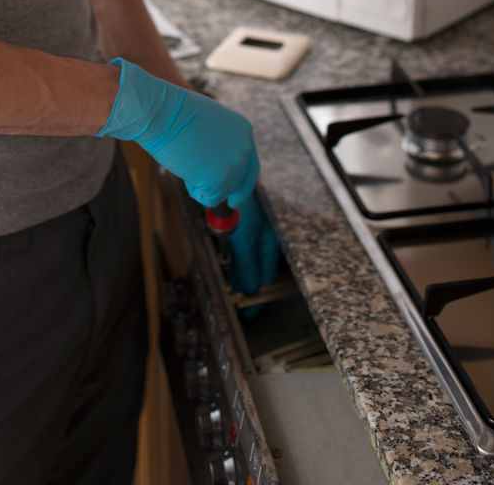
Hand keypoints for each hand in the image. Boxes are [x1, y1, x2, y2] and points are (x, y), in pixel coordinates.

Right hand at [95, 57, 258, 207]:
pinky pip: (208, 198)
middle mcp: (245, 148)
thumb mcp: (208, 123)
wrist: (161, 113)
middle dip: (219, 186)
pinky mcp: (220, 180)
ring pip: (221, 191)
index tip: (235, 200)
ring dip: (201, 182)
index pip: (250, 165)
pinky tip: (184, 167)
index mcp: (244, 131)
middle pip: (239, 183)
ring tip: (186, 158)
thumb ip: (220, 143)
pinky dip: (193, 189)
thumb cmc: (174, 113)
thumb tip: (215, 164)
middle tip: (202, 188)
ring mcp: (235, 165)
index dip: (242, 183)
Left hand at [228, 192, 278, 318]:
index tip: (250, 316)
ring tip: (230, 296)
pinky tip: (224, 272)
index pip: (266, 278)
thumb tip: (252, 291)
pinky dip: (230, 264)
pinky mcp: (234, 227)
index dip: (259, 298)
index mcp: (268, 242)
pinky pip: (233, 252)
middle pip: (254, 271)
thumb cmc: (242, 204)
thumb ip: (247, 264)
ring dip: (237, 278)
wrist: (225, 178)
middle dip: (247, 290)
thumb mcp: (245, 237)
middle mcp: (260, 239)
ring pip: (243, 263)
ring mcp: (247, 233)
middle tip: (239, 311)